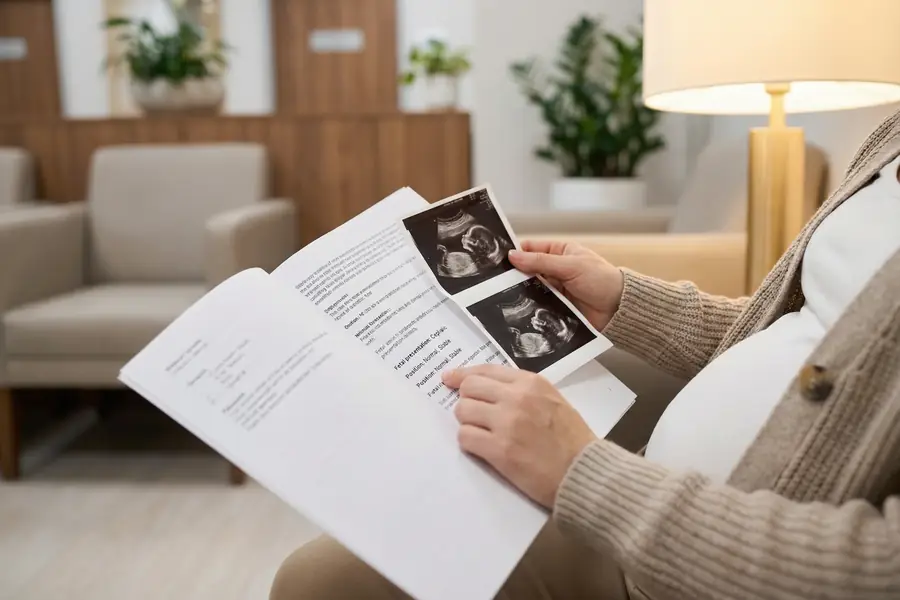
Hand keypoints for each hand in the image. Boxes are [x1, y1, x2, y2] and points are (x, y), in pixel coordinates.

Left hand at [443, 365, 596, 508]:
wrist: (584, 473)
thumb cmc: (573, 440)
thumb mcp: (553, 401)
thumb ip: (523, 391)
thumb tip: (488, 389)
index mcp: (531, 383)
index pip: (486, 370)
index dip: (464, 374)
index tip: (450, 378)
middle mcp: (517, 398)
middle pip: (469, 388)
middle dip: (466, 400)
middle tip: (472, 414)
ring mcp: (507, 423)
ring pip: (463, 412)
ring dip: (467, 423)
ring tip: (482, 434)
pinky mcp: (499, 450)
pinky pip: (465, 438)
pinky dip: (469, 443)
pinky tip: (482, 449)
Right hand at [509, 240, 623, 330]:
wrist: (620, 309)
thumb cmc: (602, 280)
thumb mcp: (571, 266)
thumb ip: (541, 262)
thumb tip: (513, 255)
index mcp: (561, 252)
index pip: (532, 248)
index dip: (516, 252)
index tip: (499, 258)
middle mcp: (556, 269)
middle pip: (529, 270)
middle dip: (515, 274)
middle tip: (495, 279)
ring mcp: (556, 289)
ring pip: (532, 288)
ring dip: (521, 292)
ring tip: (503, 295)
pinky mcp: (557, 307)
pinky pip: (539, 305)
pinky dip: (530, 306)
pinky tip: (518, 309)